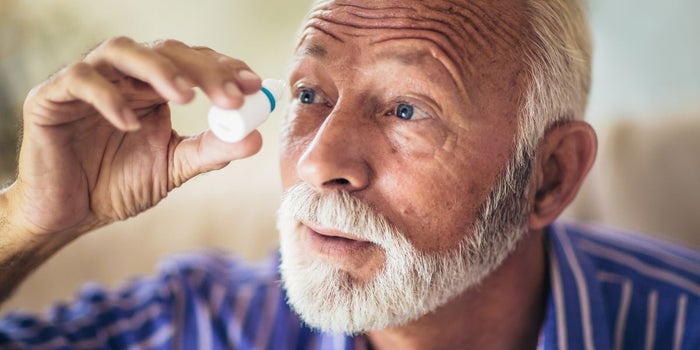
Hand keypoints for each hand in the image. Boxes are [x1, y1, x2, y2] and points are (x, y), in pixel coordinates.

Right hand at [7, 37, 263, 236]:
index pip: (193, 62)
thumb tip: (255, 138)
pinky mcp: (52, 96)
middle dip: (203, 70)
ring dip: (159, 69)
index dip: (224, 68)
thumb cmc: (117, 185)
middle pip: (166, 50)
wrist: (70, 213)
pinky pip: (80, 80)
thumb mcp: (173, 167)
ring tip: (186, 97)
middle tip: (230, 96)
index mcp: (154, 88)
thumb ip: (210, 151)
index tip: (254, 86)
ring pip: (122, 50)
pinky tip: (131, 123)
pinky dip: (108, 97)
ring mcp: (88, 81)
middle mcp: (124, 77)